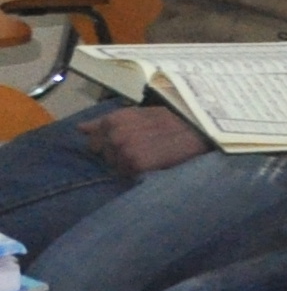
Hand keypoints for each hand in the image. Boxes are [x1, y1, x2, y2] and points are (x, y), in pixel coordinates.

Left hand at [82, 101, 209, 173]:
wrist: (202, 129)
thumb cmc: (173, 120)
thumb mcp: (140, 115)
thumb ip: (107, 122)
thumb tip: (80, 129)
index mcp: (114, 119)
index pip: (94, 142)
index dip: (109, 145)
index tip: (129, 142)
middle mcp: (115, 134)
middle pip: (104, 156)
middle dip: (118, 155)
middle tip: (144, 148)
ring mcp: (125, 150)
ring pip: (115, 167)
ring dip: (129, 164)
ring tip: (151, 154)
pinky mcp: (136, 164)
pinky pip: (128, 175)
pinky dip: (139, 172)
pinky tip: (155, 162)